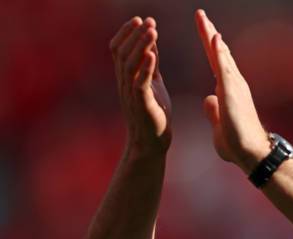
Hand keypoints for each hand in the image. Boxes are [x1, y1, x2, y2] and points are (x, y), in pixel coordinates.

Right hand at [110, 17, 171, 156]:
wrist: (152, 144)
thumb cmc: (154, 114)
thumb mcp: (153, 84)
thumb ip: (150, 66)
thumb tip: (151, 44)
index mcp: (126, 79)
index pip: (118, 50)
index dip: (127, 33)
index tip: (140, 19)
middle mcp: (124, 84)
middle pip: (122, 53)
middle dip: (135, 35)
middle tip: (148, 21)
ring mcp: (131, 95)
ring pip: (130, 65)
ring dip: (141, 46)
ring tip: (152, 30)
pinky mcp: (142, 105)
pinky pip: (140, 83)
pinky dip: (146, 67)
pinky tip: (153, 54)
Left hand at [194, 9, 269, 172]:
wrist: (251, 154)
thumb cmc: (237, 144)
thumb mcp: (218, 125)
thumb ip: (213, 111)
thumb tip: (208, 99)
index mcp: (228, 91)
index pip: (216, 63)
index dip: (209, 47)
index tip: (204, 31)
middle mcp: (233, 84)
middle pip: (218, 53)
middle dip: (208, 33)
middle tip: (200, 15)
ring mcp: (234, 86)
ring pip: (221, 55)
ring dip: (211, 35)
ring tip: (202, 18)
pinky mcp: (233, 92)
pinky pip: (224, 68)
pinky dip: (219, 51)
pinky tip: (214, 36)